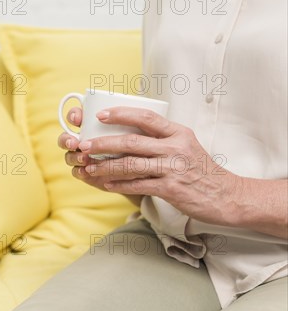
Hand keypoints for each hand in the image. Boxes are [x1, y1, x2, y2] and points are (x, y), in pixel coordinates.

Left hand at [61, 106, 241, 225]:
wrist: (226, 196)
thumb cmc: (201, 171)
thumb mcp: (186, 147)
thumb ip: (162, 140)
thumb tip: (130, 135)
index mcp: (178, 132)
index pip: (146, 117)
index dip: (121, 114)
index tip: (100, 115)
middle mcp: (175, 147)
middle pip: (131, 141)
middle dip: (103, 143)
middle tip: (83, 145)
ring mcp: (173, 168)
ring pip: (130, 164)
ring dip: (105, 166)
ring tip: (89, 168)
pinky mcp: (171, 188)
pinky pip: (137, 185)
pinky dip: (119, 185)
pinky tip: (106, 184)